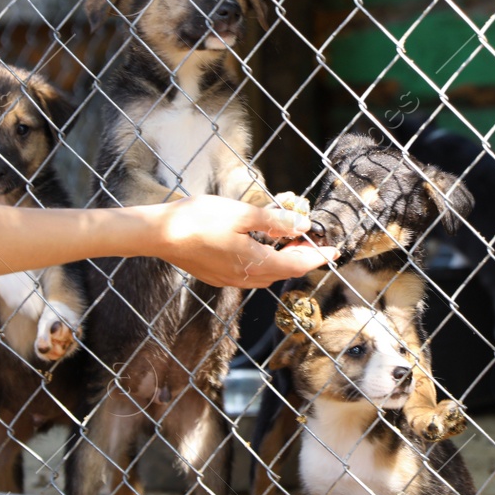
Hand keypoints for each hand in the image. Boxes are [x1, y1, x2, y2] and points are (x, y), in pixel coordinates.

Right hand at [152, 195, 338, 287]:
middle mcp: (245, 277)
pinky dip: (263, 262)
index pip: (298, 264)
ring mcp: (230, 280)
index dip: (319, 257)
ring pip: (267, 275)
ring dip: (282, 260)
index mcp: (256, 262)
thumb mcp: (243, 214)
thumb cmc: (199, 220)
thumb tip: (303, 225)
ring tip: (289, 241)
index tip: (335, 250)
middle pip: (284, 271)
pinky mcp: (217, 276)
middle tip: (314, 241)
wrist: (160, 235)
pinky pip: (250, 274)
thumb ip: (275, 221)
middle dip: (303, 257)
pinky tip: (259, 247)